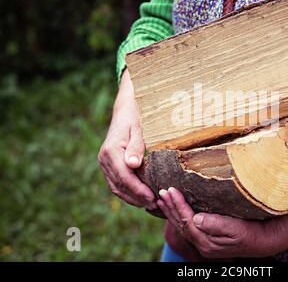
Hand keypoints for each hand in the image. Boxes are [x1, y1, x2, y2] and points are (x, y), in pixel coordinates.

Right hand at [98, 69, 155, 208]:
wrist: (125, 109)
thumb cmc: (135, 117)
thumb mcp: (139, 129)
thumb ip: (136, 147)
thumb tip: (133, 165)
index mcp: (111, 151)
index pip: (124, 177)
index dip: (138, 190)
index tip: (152, 198)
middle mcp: (104, 159)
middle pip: (119, 186)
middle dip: (137, 198)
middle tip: (155, 205)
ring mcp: (104, 163)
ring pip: (116, 187)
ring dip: (132, 198)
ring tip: (150, 204)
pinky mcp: (108, 165)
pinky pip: (116, 183)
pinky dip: (128, 193)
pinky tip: (142, 197)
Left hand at [157, 187, 287, 258]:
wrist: (268, 239)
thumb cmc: (255, 231)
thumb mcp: (239, 229)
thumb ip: (217, 225)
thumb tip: (197, 218)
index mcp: (209, 242)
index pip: (187, 221)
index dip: (177, 205)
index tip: (169, 190)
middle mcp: (205, 244)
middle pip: (181, 224)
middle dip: (170, 208)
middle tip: (160, 192)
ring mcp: (206, 241)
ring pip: (183, 225)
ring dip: (172, 211)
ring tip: (161, 199)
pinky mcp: (210, 236)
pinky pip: (190, 225)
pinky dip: (181, 214)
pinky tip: (176, 208)